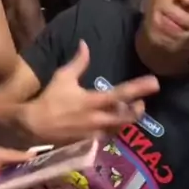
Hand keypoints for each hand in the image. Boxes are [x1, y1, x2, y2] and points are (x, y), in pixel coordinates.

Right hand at [22, 40, 158, 144]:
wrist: (34, 126)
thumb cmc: (50, 99)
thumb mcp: (63, 77)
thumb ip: (79, 62)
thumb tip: (85, 44)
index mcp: (92, 101)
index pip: (120, 94)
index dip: (139, 88)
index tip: (155, 82)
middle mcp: (97, 120)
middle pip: (127, 118)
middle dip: (138, 109)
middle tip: (141, 101)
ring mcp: (95, 134)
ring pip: (120, 129)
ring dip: (127, 120)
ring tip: (128, 111)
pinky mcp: (90, 144)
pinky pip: (109, 137)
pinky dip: (115, 129)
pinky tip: (113, 124)